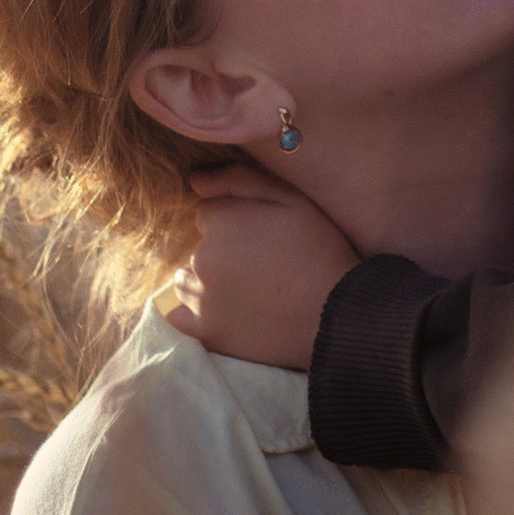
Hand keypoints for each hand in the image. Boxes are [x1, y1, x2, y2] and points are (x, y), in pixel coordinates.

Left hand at [172, 163, 358, 371]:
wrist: (335, 315)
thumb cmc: (319, 250)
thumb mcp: (291, 199)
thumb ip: (240, 181)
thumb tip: (194, 180)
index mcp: (222, 223)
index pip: (207, 213)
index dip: (234, 221)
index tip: (261, 235)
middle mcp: (202, 259)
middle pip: (197, 247)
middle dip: (220, 250)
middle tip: (260, 264)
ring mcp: (201, 300)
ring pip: (186, 279)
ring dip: (206, 280)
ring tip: (246, 289)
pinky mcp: (207, 334)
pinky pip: (178, 317)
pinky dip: (191, 313)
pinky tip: (220, 311)